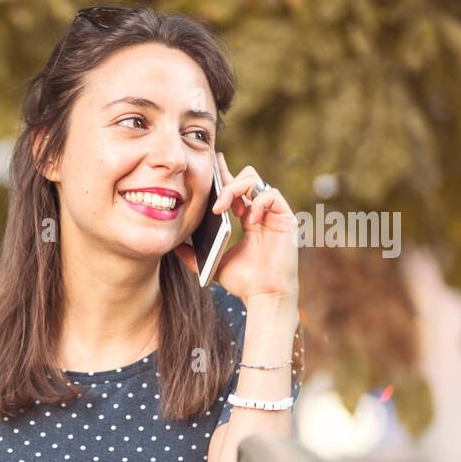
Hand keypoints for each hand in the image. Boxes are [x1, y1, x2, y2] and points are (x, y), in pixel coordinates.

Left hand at [174, 152, 298, 307]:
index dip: (223, 173)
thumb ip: (193, 255)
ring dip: (235, 190)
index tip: (209, 164)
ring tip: (224, 209)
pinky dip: (257, 203)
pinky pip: (271, 194)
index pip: (234, 187)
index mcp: (246, 217)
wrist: (263, 297)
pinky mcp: (286, 218)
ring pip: (255, 180)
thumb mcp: (212, 264)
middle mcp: (260, 211)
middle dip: (226, 182)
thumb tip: (174, 246)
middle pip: (245, 176)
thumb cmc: (243, 282)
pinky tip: (247, 220)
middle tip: (214, 204)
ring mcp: (273, 214)